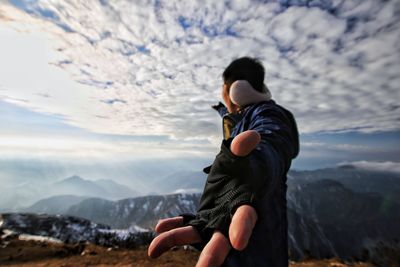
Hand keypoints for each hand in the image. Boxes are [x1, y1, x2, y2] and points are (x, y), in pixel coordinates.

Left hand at [148, 131, 260, 265]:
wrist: (244, 170)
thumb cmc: (246, 162)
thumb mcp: (243, 154)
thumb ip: (244, 147)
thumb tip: (249, 137)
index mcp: (246, 203)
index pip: (246, 217)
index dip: (242, 228)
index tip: (238, 243)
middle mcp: (230, 217)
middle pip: (222, 239)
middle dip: (212, 255)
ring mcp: (215, 219)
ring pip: (197, 234)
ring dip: (177, 240)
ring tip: (153, 249)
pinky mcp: (203, 217)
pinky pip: (187, 225)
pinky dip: (173, 228)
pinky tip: (159, 227)